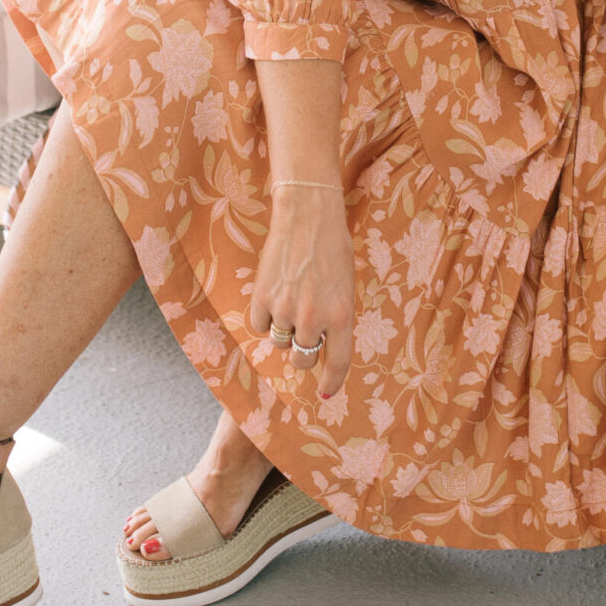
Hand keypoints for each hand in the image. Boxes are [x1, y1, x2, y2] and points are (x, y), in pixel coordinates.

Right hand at [248, 189, 355, 398]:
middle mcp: (314, 317)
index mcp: (343, 315)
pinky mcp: (263, 298)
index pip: (338, 363)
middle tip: (304, 333)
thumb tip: (321, 344)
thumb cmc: (332, 246)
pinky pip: (260, 326)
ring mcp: (286, 309)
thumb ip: (335, 316)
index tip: (326, 392)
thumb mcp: (345, 284)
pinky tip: (273, 294)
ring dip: (284, 331)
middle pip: (303, 359)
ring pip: (280, 343)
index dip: (332, 381)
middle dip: (303, 352)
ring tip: (290, 301)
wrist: (306, 213)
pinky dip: (265, 317)